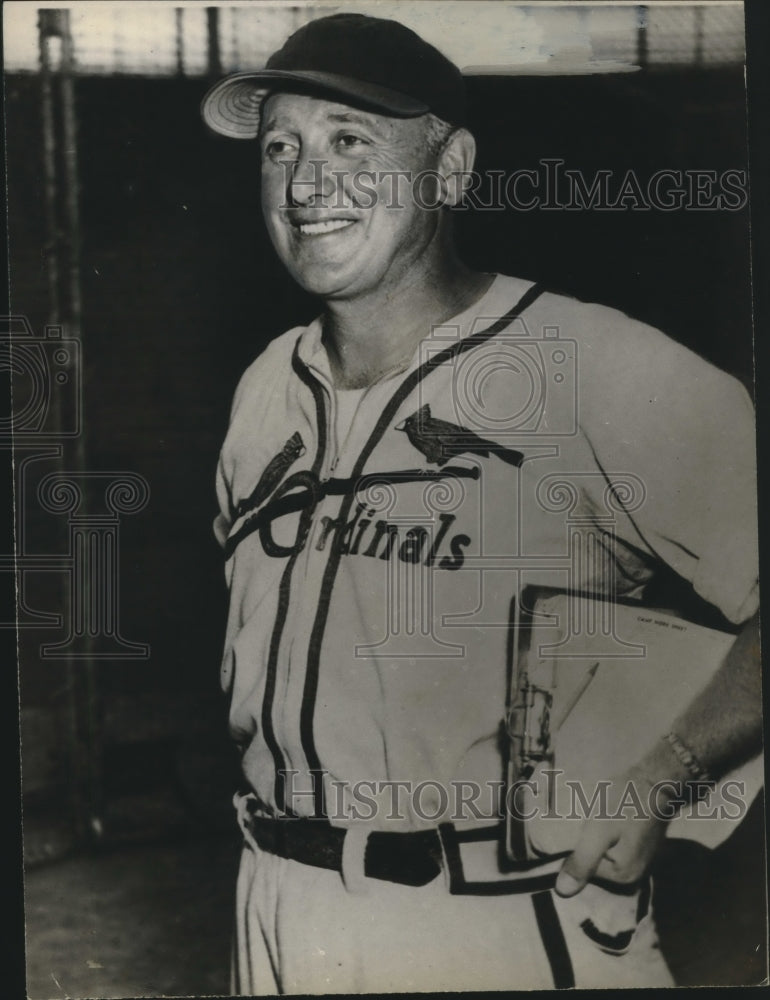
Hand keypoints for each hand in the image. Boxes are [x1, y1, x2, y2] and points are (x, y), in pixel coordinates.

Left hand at [554, 770, 667, 896]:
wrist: (658, 779)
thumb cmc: (627, 803)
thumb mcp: (599, 831)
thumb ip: (583, 861)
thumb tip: (562, 892)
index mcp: (623, 876)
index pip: (584, 868)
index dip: (581, 844)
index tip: (591, 825)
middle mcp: (635, 875)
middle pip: (596, 861)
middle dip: (592, 840)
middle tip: (600, 818)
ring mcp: (641, 860)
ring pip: (605, 850)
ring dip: (601, 833)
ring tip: (608, 814)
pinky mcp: (642, 845)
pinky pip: (617, 842)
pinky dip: (612, 829)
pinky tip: (616, 814)